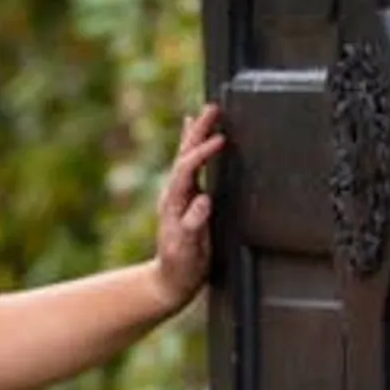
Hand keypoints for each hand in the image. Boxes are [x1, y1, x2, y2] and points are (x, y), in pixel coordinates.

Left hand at [152, 103, 227, 312]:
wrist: (169, 282)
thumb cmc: (180, 269)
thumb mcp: (187, 252)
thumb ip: (192, 227)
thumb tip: (203, 202)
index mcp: (174, 204)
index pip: (187, 170)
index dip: (202, 154)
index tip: (219, 140)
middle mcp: (174, 195)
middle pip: (184, 156)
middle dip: (198, 132)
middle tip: (212, 108)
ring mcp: (179, 196)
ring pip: (187, 157)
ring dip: (196, 134)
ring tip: (206, 111)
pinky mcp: (187, 200)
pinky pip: (191, 167)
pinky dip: (194, 148)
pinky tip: (198, 136)